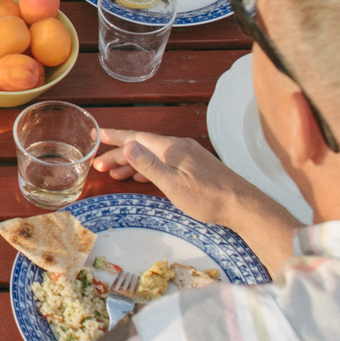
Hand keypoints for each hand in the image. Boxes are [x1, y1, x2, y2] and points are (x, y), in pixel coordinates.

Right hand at [97, 128, 297, 278]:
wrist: (242, 205)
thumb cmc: (207, 197)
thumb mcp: (172, 184)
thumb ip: (148, 164)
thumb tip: (128, 144)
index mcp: (171, 148)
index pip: (137, 138)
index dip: (116, 137)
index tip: (98, 135)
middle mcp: (179, 147)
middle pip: (143, 147)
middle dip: (120, 155)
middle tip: (99, 165)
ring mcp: (189, 156)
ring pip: (154, 155)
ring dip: (134, 163)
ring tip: (115, 173)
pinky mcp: (196, 166)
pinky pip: (165, 162)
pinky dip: (149, 168)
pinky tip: (144, 177)